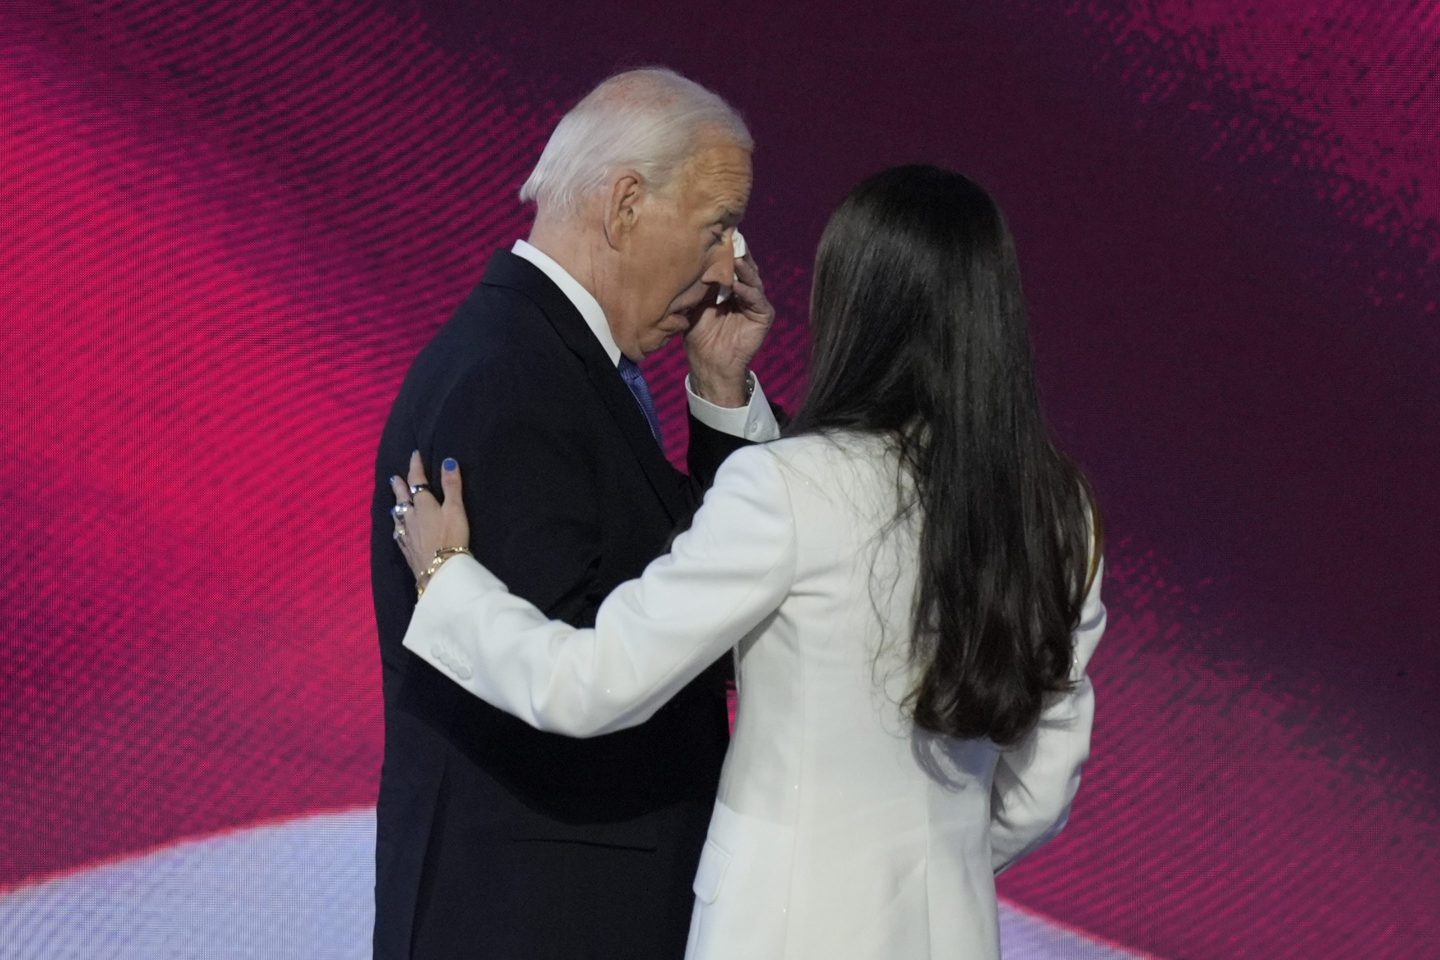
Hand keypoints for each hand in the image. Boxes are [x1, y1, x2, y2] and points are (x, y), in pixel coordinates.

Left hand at [389, 451, 469, 587]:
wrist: (440, 570)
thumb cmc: (451, 537)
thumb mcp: (455, 509)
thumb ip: (452, 485)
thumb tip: (448, 461)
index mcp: (423, 505)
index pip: (417, 481)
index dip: (415, 467)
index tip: (414, 455)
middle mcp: (411, 518)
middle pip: (402, 499)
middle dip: (399, 486)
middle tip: (394, 478)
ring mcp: (407, 535)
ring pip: (398, 517)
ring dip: (396, 507)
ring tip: (394, 503)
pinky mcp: (407, 551)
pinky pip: (399, 535)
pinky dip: (398, 528)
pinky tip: (397, 531)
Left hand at [684, 247, 774, 406]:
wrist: (708, 362)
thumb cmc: (699, 333)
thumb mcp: (695, 303)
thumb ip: (701, 283)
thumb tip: (696, 258)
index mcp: (729, 286)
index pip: (730, 263)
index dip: (725, 250)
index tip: (717, 234)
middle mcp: (744, 291)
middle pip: (744, 266)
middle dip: (737, 253)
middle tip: (730, 238)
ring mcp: (755, 302)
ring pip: (753, 279)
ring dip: (744, 269)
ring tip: (735, 258)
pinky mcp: (763, 315)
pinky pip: (757, 299)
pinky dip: (747, 291)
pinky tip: (736, 286)